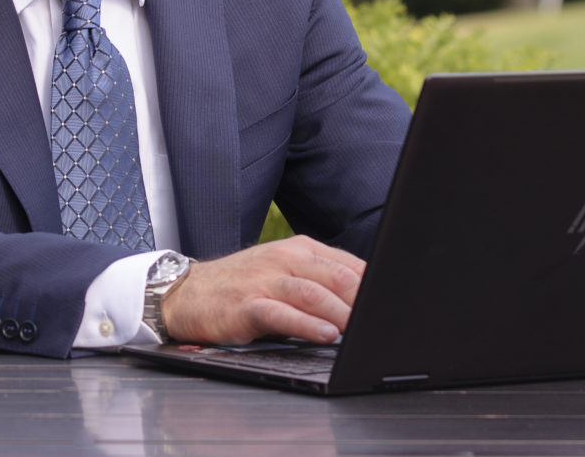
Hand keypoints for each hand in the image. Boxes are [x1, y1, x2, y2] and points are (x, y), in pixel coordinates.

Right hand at [158, 235, 364, 346]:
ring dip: (342, 313)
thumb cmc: (243, 285)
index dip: (376, 287)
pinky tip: (325, 334)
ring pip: (313, 293)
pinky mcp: (247, 305)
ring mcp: (265, 280)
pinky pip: (282, 313)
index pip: (350, 265)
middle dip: (364, 301)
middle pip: (337, 276)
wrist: (189, 292)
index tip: (395, 306)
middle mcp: (285, 259)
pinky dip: (306, 325)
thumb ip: (322, 281)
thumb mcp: (285, 272)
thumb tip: (367, 300)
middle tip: (384, 321)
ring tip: (361, 330)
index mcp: (300, 249)